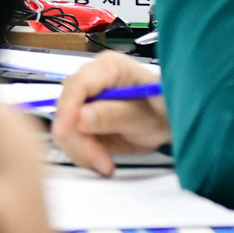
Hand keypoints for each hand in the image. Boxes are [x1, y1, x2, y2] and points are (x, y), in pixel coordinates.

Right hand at [51, 51, 169, 174]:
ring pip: (64, 127)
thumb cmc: (165, 112)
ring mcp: (83, 100)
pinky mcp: (80, 120)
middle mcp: (90, 80)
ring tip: (106, 165)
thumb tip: (81, 118)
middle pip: (67, 108)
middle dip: (79, 139)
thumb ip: (116, 115)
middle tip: (102, 163)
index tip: (64, 132)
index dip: (67, 108)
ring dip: (81, 151)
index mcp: (109, 67)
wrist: (169, 124)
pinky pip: (69, 138)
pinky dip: (82, 154)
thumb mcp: (147, 116)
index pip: (78, 84)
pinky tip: (102, 161)